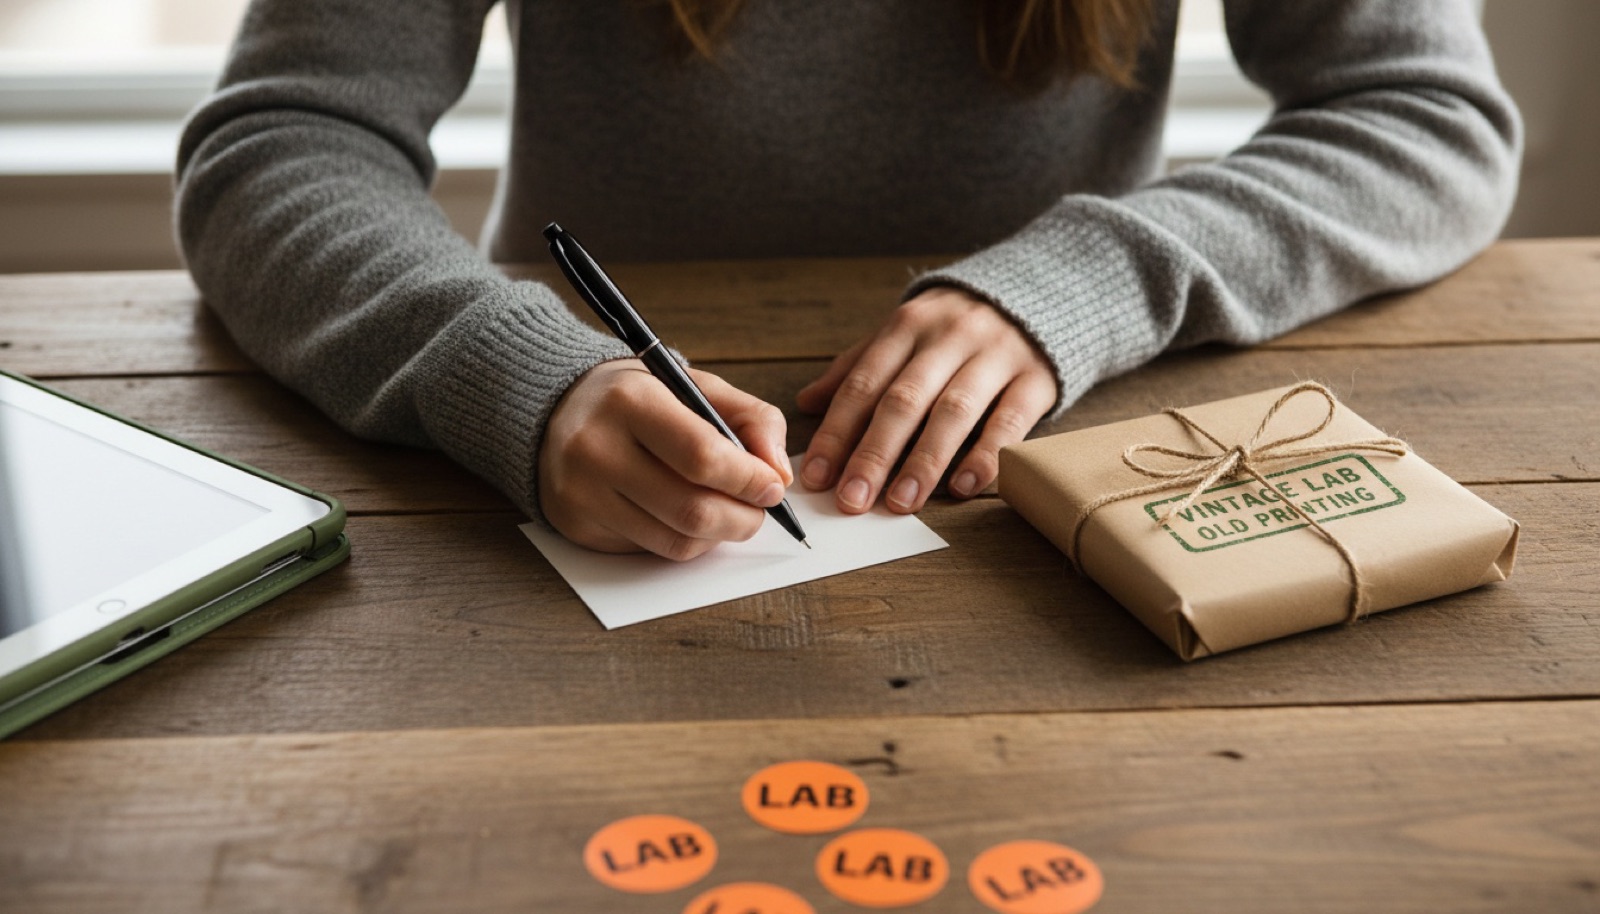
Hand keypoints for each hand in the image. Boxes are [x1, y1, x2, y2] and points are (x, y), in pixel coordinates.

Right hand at [539, 360, 792, 559]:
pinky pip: (651, 550)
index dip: (748, 479)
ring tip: (727, 512)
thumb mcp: (696, 387)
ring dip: (719, 536)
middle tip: (758, 509)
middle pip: (692, 511)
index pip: (702, 457)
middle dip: (743, 518)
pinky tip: (685, 516)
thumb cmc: (641, 399)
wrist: (558, 411)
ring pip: (676, 542)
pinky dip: (684, 541)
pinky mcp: (578, 525)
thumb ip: (751, 419)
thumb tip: (779, 474)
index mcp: (630, 401)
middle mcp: (596, 448)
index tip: (772, 486)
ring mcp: (582, 493)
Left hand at [796, 286, 1056, 513]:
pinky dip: (986, 456)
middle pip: (904, 400)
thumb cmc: (954, 326)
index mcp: (907, 326)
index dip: (837, 431)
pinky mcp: (1036, 379)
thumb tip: (806, 403)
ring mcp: (995, 356)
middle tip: (852, 499)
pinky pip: (1009, 421)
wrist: (1038, 292)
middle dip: (874, 454)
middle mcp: (949, 337)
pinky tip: (963, 487)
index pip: (864, 383)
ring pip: (953, 412)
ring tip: (901, 503)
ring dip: (923, 461)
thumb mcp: (903, 333)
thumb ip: (857, 367)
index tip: (817, 475)